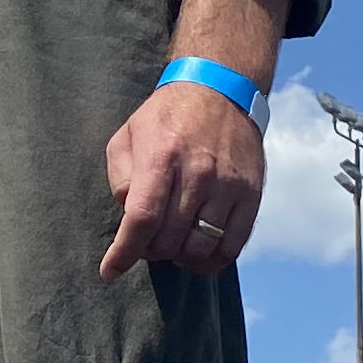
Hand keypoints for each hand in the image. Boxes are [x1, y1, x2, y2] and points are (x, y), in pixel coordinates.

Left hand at [101, 79, 263, 279]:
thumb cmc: (167, 117)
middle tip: (144, 242)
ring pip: (201, 247)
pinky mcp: (251, 195)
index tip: (111, 270)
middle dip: (149, 251)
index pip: (142, 218)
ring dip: (179, 257)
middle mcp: (198, 174)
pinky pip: (233, 245)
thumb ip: (120, 178)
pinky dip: (212, 260)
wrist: (221, 91)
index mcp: (162, 158)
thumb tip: (127, 216)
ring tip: (171, 245)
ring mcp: (228, 186)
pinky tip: (197, 254)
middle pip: (169, 239)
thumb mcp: (127, 136)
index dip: (124, 252)